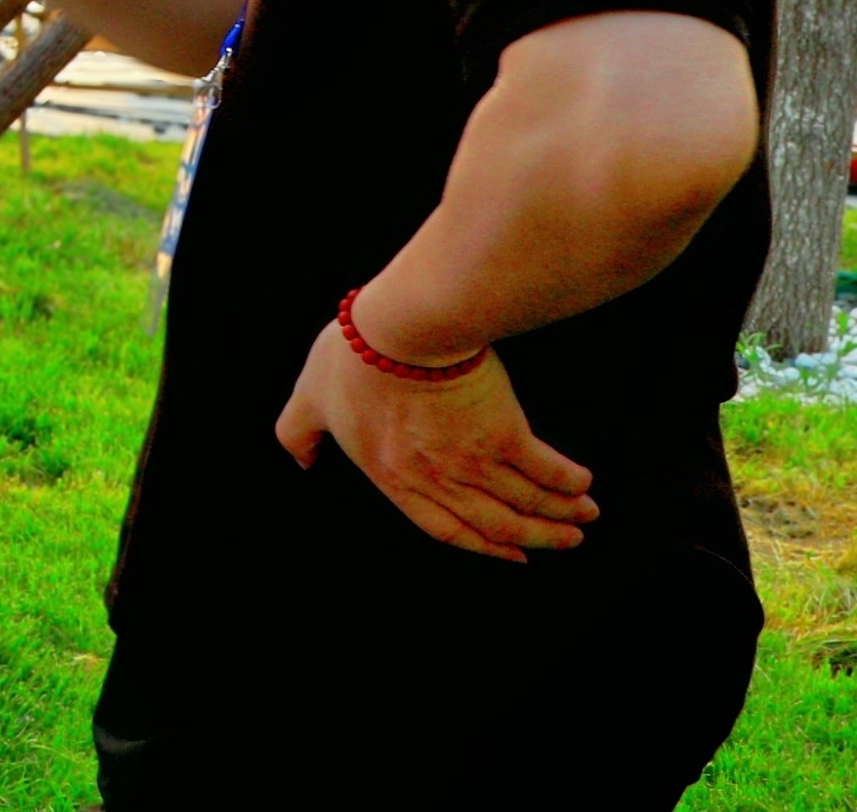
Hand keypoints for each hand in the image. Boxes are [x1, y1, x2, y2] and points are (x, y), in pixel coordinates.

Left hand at [274, 313, 594, 561]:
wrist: (399, 329)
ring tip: (584, 516)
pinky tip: (581, 484)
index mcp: (392, 476)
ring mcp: (472, 460)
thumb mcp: (309, 399)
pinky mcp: (504, 432)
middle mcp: (436, 478)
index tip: (512, 554)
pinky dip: (567, 481)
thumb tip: (300, 458)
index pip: (443, 527)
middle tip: (565, 540)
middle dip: (536, 536)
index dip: (482, 545)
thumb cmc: (354, 357)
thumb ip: (299, 433)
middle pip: (496, 522)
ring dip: (560, 513)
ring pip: (526, 501)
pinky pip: (545, 468)